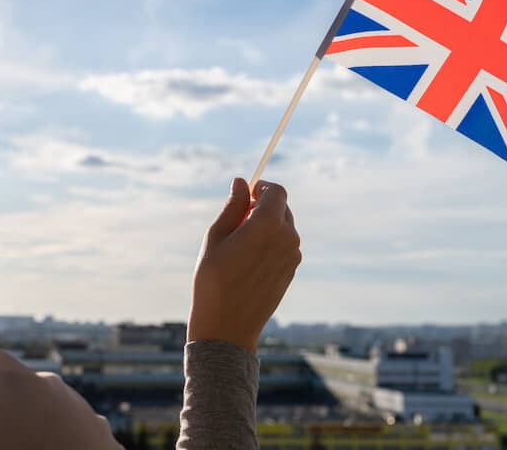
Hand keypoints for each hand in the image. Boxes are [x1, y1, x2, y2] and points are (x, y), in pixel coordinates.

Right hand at [187, 177, 300, 352]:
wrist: (228, 325)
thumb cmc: (214, 279)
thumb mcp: (216, 236)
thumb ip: (233, 206)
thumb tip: (241, 181)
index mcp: (268, 225)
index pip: (276, 191)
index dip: (261, 188)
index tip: (245, 196)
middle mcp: (287, 238)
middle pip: (282, 207)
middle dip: (263, 206)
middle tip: (237, 220)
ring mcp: (293, 256)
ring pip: (285, 226)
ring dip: (267, 225)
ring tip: (240, 244)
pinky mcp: (292, 270)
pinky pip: (285, 245)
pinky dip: (272, 242)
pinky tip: (249, 261)